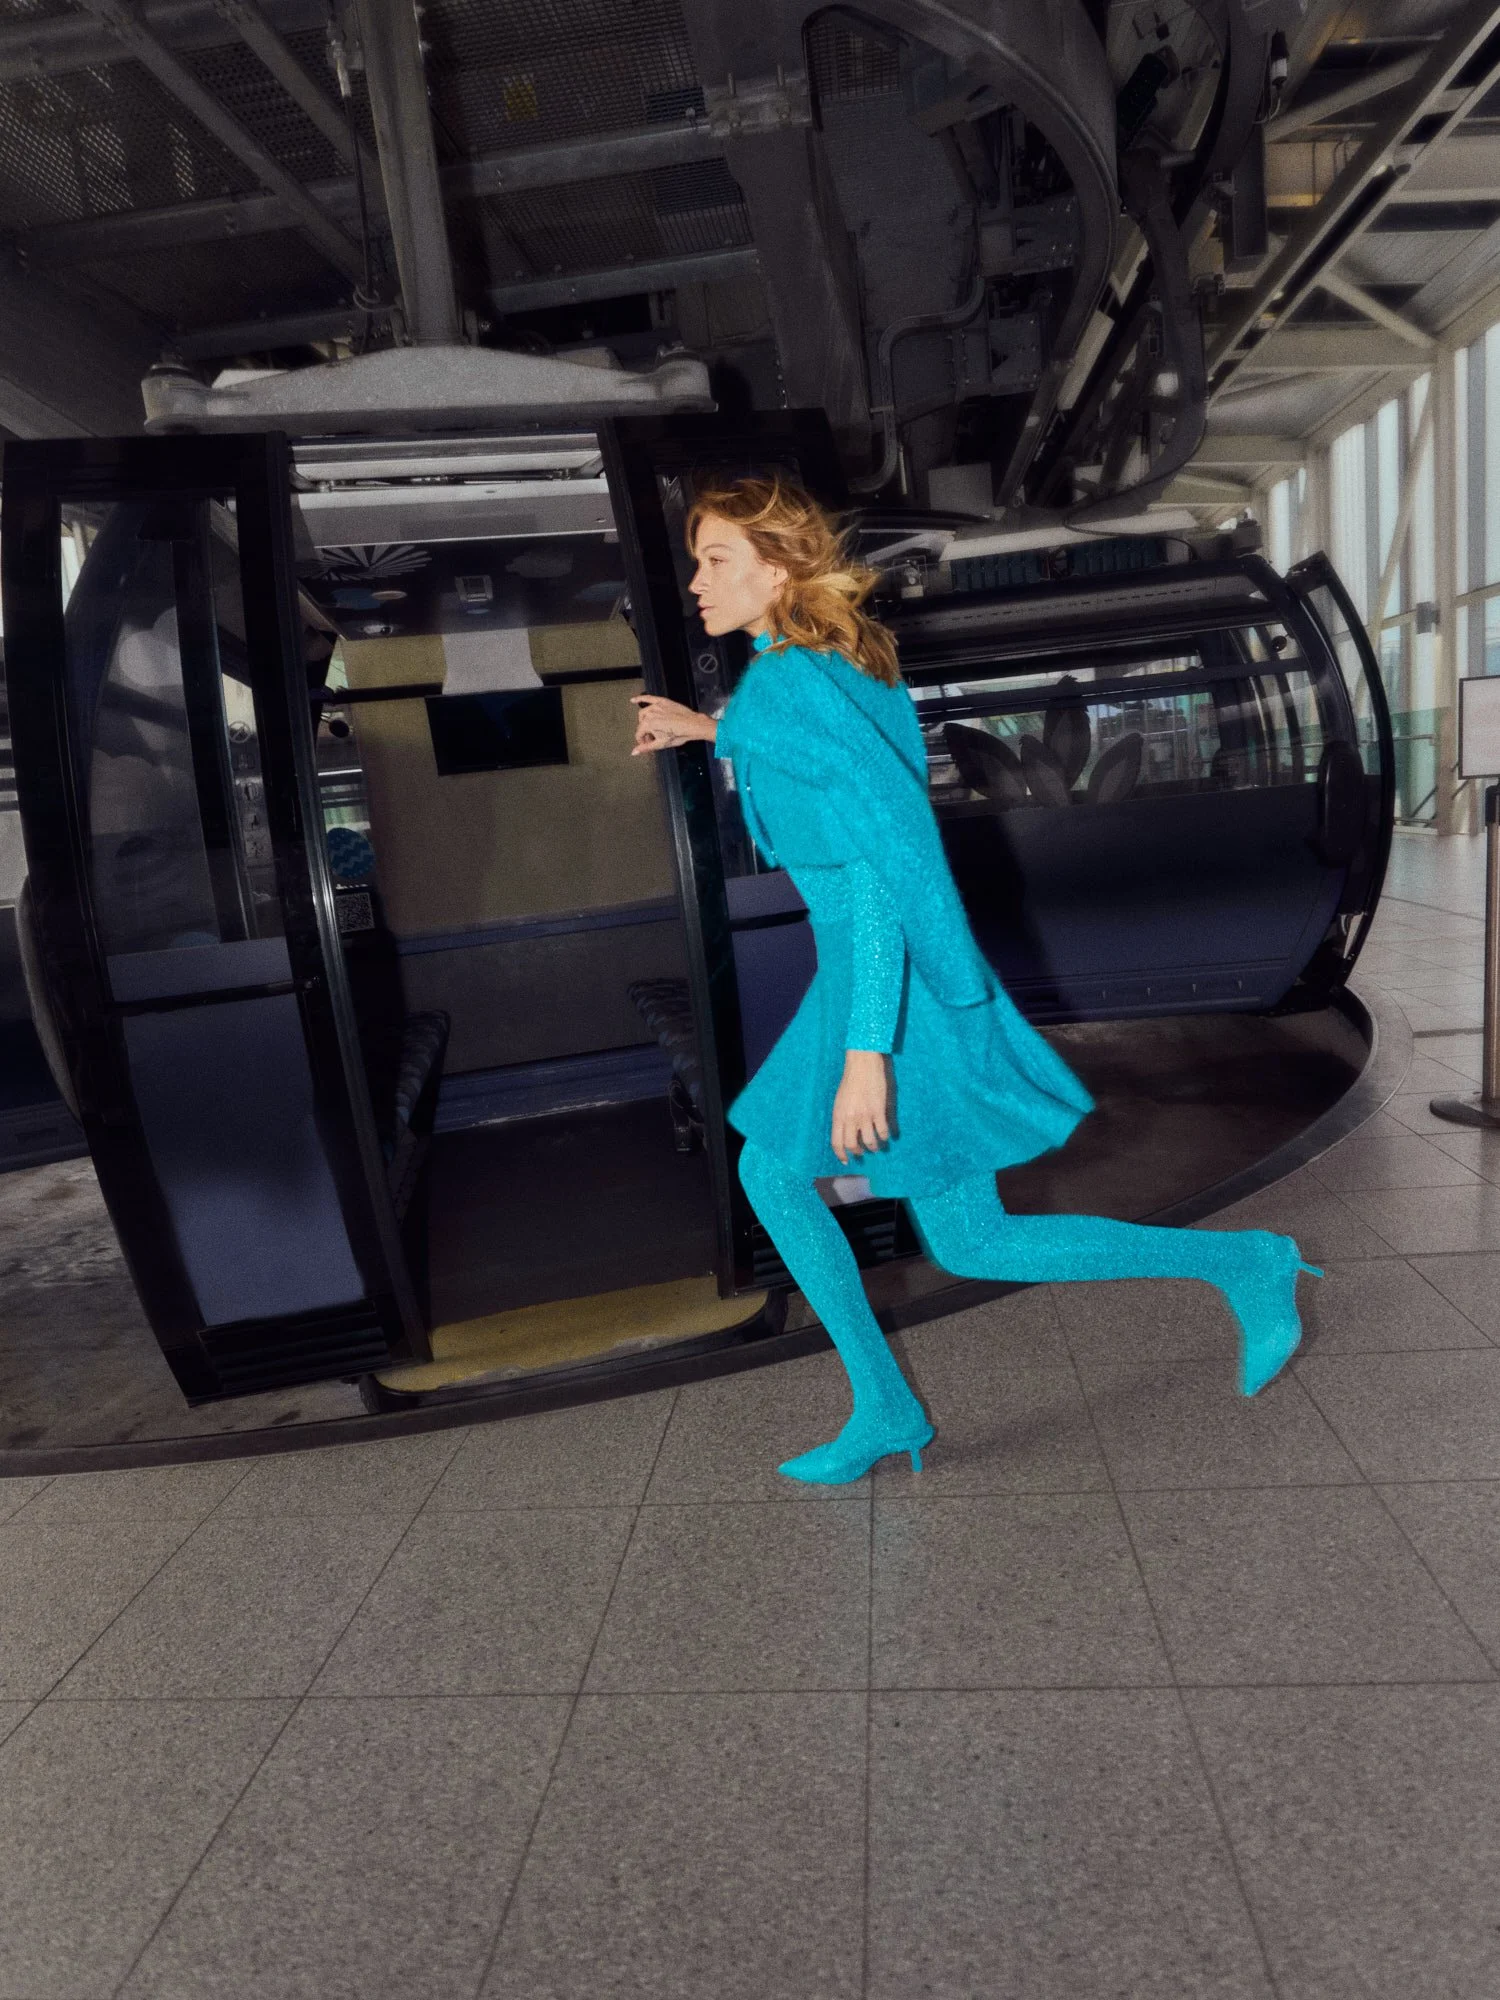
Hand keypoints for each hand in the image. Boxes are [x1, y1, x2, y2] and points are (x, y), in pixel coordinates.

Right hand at [631, 694, 713, 754]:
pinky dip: (640, 698)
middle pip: (641, 724)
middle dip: (645, 731)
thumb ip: (646, 748)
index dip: (642, 741)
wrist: (692, 724)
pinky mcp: (662, 701)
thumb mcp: (661, 744)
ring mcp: (656, 706)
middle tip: (652, 737)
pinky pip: (648, 698)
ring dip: (644, 720)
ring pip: (644, 713)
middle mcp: (650, 713)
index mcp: (648, 724)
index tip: (646, 743)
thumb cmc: (679, 734)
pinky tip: (633, 700)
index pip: (639, 734)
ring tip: (651, 727)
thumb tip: (634, 752)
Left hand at [832, 1049, 889, 1164]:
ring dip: (874, 1147)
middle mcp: (850, 1118)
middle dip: (858, 1152)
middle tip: (863, 1152)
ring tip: (877, 1146)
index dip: (841, 1154)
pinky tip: (888, 1136)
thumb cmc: (851, 1079)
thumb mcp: (840, 1100)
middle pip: (852, 1145)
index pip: (837, 1142)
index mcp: (838, 1115)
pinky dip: (886, 1136)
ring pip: (870, 1141)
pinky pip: (883, 1131)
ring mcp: (865, 1115)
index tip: (845, 1160)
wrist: (863, 1063)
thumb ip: (843, 1116)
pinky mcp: (879, 1110)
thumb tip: (846, 1131)